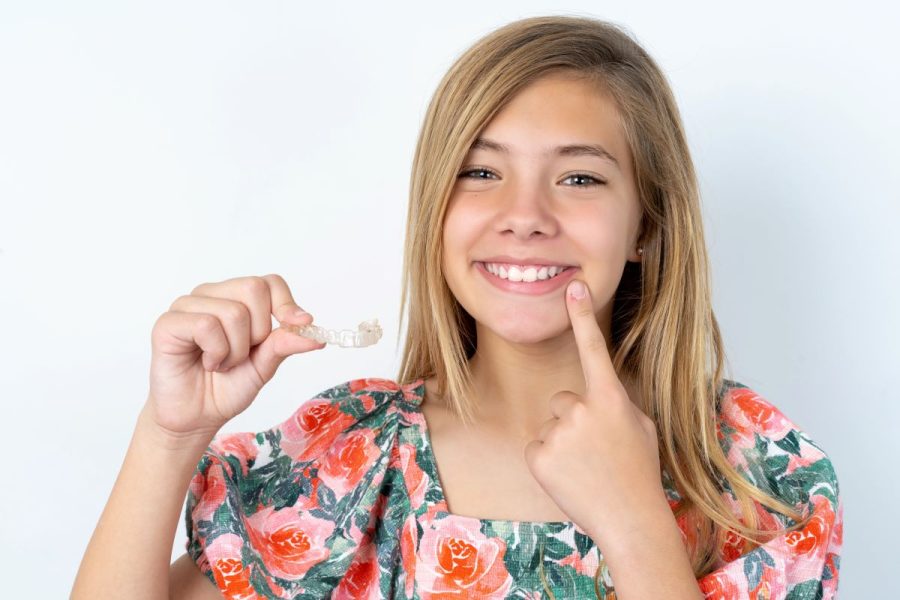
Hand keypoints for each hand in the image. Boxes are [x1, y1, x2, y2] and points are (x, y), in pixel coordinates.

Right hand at [146, 274, 325, 439]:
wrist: (197, 416)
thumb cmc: (227, 386)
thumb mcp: (266, 364)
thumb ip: (286, 344)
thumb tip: (316, 334)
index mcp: (236, 298)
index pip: (270, 282)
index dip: (286, 303)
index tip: (299, 325)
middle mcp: (212, 294)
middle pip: (254, 289)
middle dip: (260, 331)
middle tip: (242, 355)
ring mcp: (187, 305)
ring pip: (233, 311)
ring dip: (236, 350)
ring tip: (222, 363)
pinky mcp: (168, 322)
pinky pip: (206, 325)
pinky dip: (216, 352)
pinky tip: (207, 363)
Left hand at [523, 279, 669, 548]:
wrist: (630, 521)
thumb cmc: (638, 474)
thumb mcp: (639, 428)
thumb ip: (614, 404)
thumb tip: (594, 398)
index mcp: (612, 398)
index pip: (593, 348)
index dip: (582, 316)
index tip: (574, 287)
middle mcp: (582, 408)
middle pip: (563, 399)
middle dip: (574, 421)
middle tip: (596, 453)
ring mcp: (558, 431)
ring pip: (550, 425)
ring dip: (562, 442)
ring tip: (585, 468)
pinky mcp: (538, 454)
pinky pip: (537, 447)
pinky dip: (548, 462)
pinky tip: (569, 478)